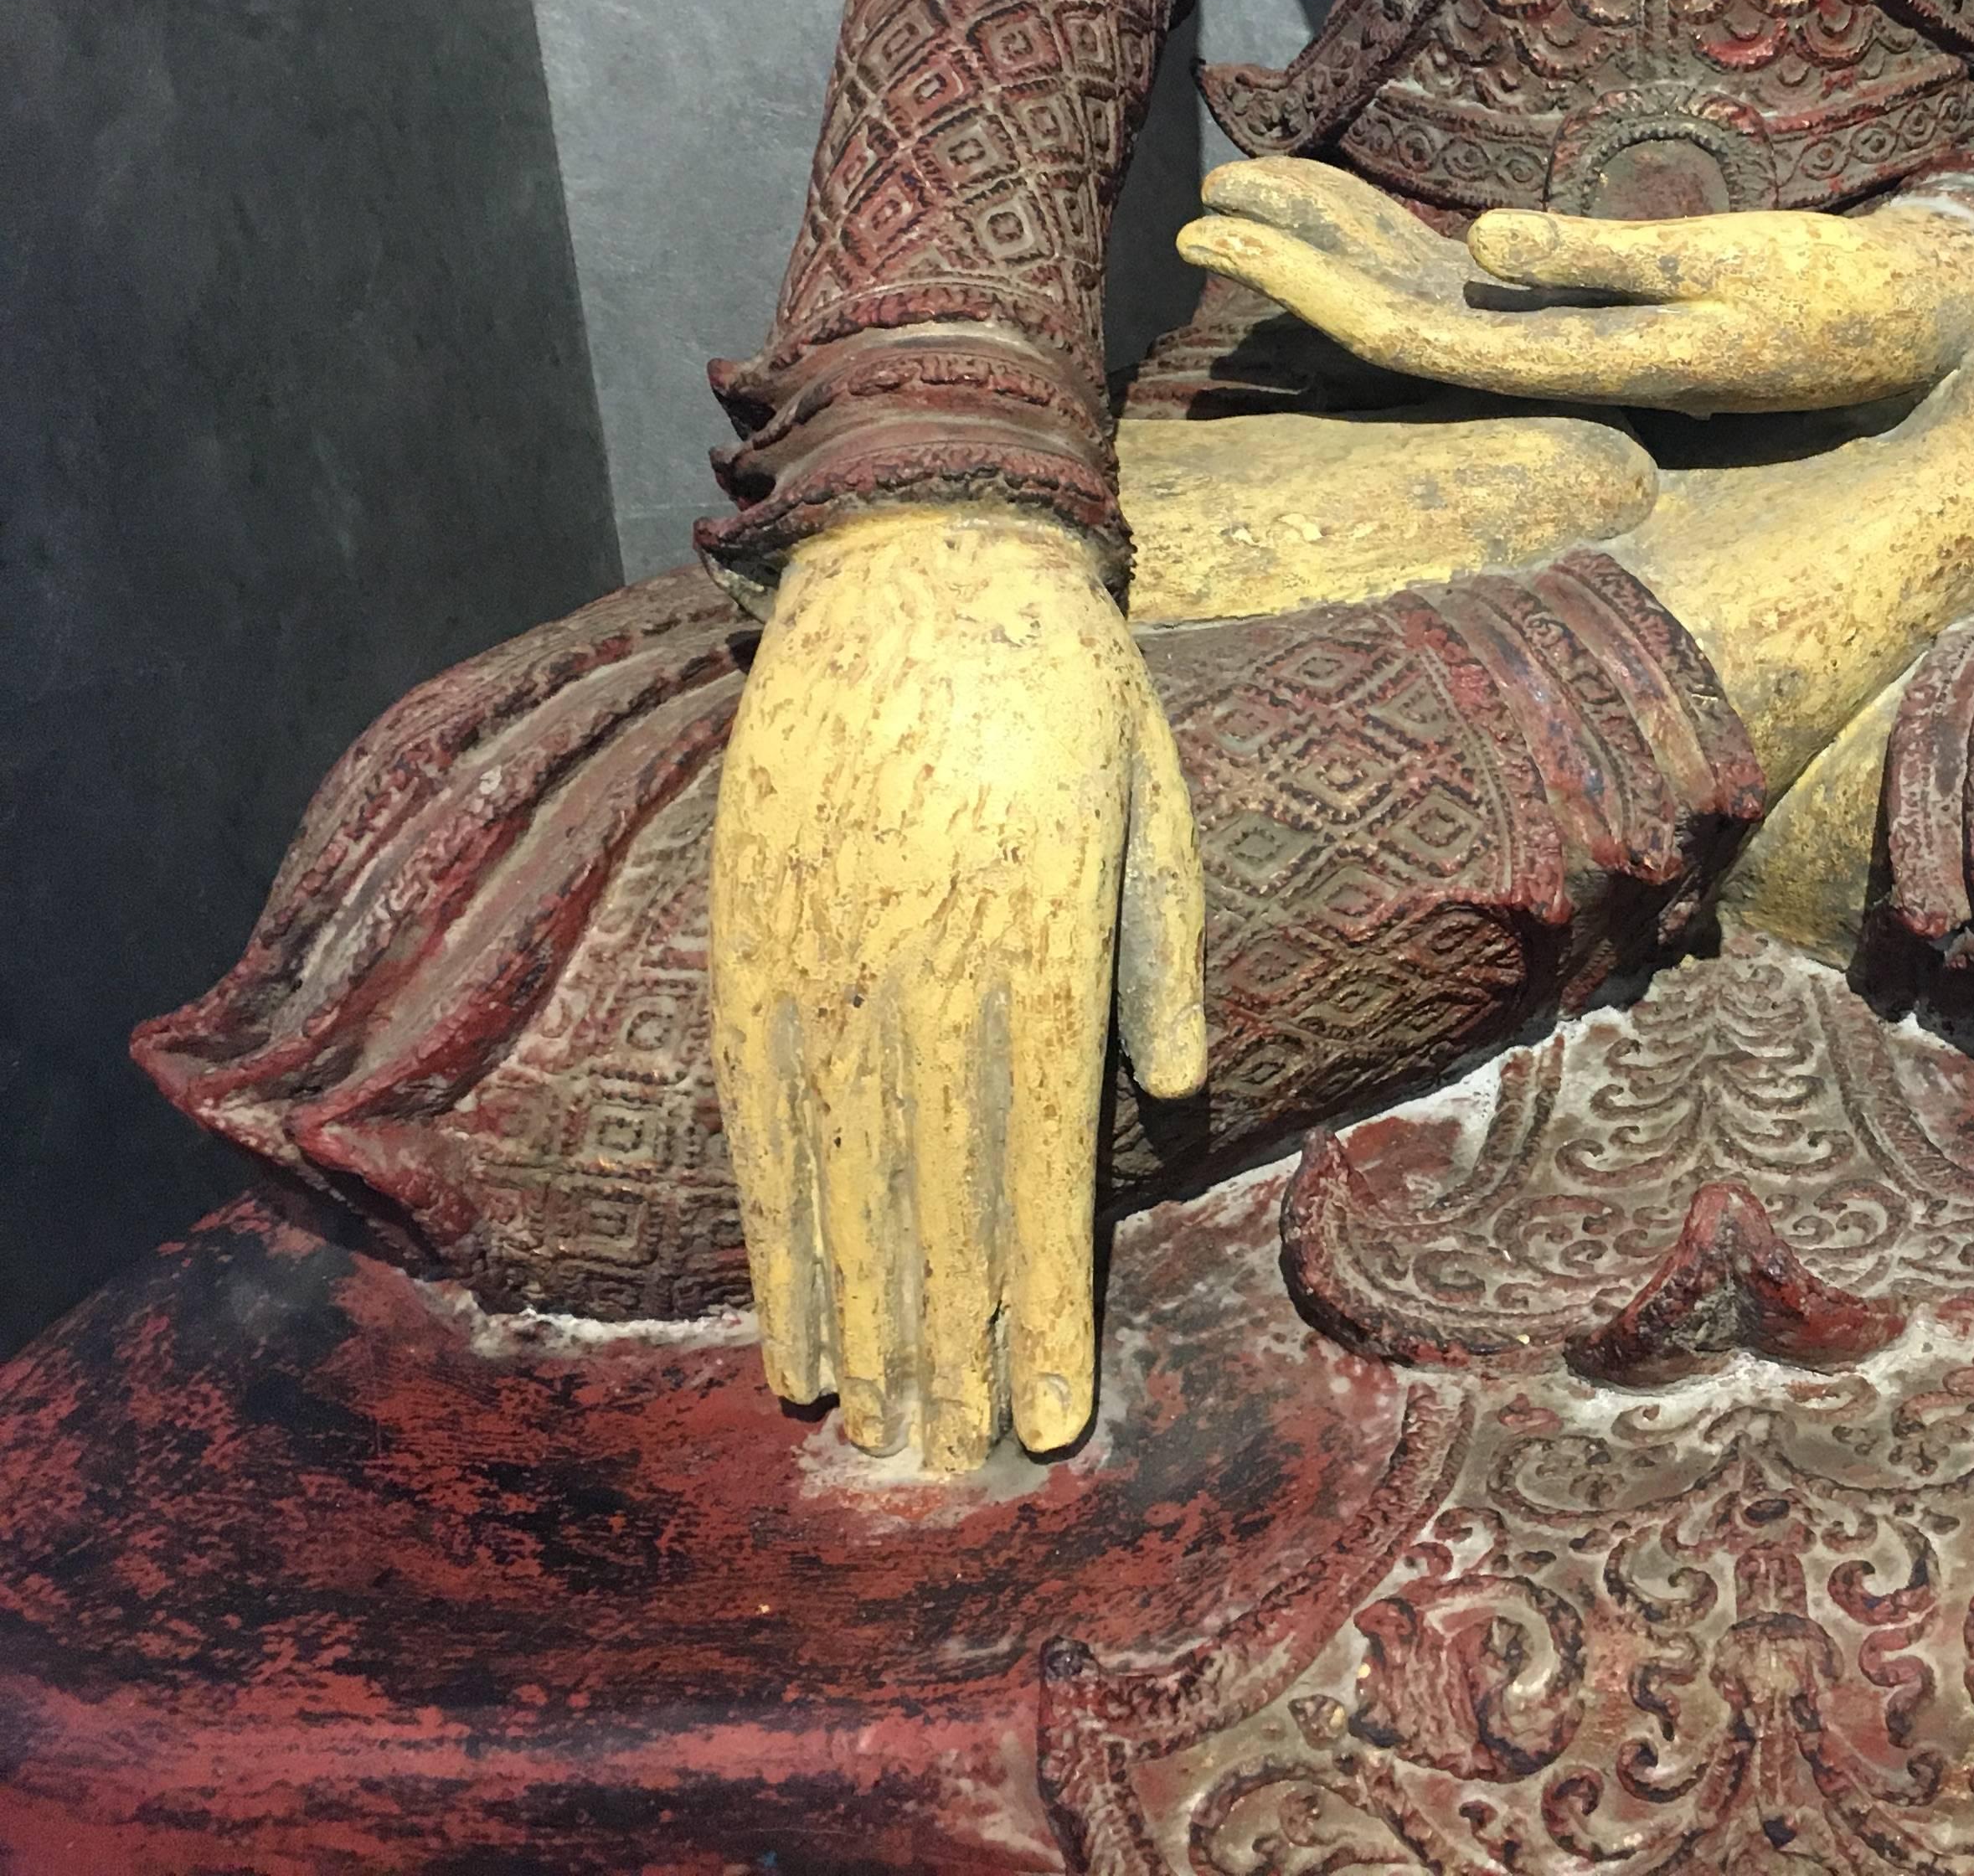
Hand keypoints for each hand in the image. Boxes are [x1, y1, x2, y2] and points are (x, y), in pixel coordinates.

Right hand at [707, 505, 1204, 1473]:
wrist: (918, 560)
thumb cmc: (1064, 686)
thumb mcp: (1153, 799)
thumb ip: (1160, 950)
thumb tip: (1169, 1094)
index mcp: (1037, 949)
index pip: (1038, 1175)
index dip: (1038, 1308)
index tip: (1046, 1419)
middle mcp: (923, 977)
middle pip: (936, 1205)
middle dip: (950, 1347)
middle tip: (958, 1468)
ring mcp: (820, 963)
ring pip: (839, 1184)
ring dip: (860, 1319)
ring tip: (874, 1433)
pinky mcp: (748, 943)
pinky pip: (760, 1120)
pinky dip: (774, 1233)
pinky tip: (789, 1322)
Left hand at [1173, 157, 1973, 413]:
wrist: (1934, 335)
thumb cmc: (1844, 299)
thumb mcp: (1732, 274)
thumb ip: (1603, 265)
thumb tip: (1475, 251)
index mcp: (1572, 362)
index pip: (1399, 329)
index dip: (1299, 280)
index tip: (1215, 221)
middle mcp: (1554, 360)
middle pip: (1386, 311)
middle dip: (1291, 252)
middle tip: (1196, 192)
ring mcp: (1573, 337)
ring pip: (1420, 289)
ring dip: (1335, 241)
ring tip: (1244, 183)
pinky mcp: (1599, 310)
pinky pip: (1470, 277)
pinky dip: (1402, 236)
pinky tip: (1352, 206)